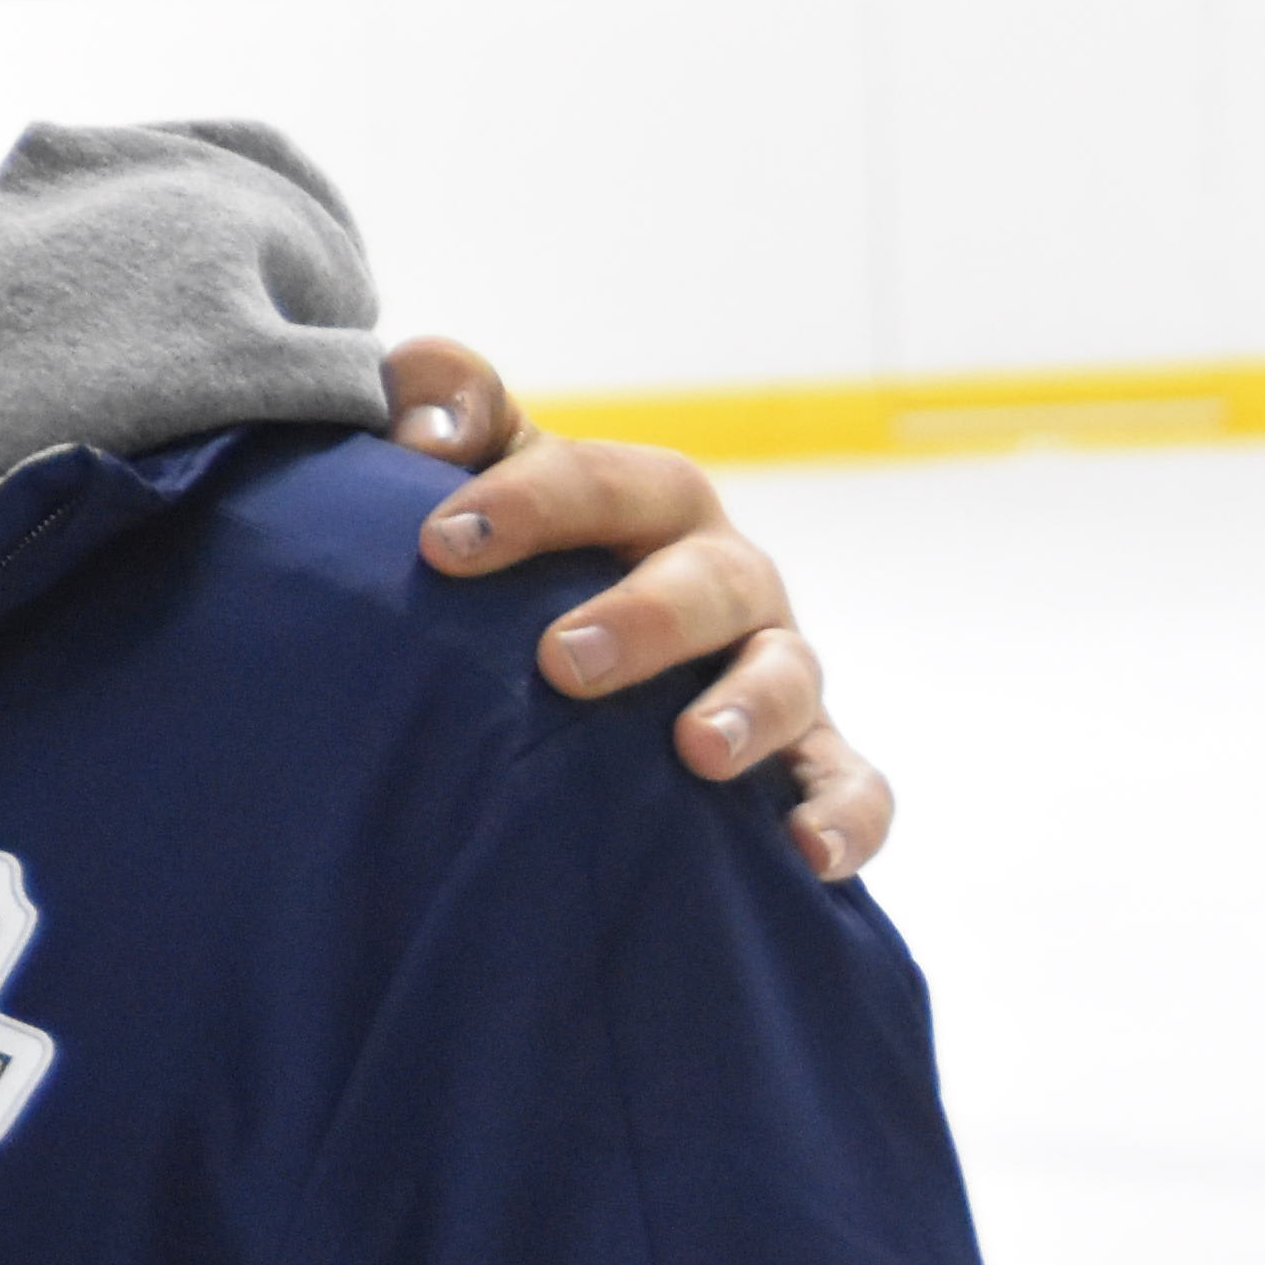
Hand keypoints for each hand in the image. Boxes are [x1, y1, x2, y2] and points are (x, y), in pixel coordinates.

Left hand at [385, 336, 891, 881]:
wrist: (574, 648)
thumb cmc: (521, 554)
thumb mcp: (485, 475)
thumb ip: (445, 410)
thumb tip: (416, 419)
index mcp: (647, 500)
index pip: (596, 484)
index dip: (524, 505)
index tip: (439, 546)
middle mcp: (722, 574)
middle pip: (706, 578)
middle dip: (642, 617)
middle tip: (560, 662)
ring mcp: (771, 663)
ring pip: (786, 674)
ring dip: (747, 709)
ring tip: (694, 750)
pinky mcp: (807, 753)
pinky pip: (848, 781)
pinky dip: (844, 813)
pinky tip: (808, 853)